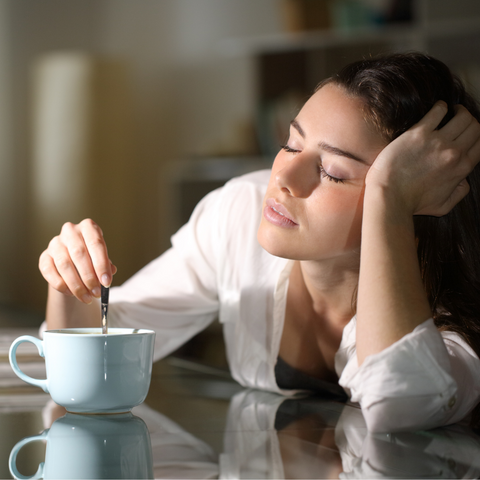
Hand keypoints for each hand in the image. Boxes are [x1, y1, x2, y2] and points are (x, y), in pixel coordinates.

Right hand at [39, 219, 116, 303]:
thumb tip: (109, 273)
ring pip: (64, 264)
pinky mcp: (44, 256)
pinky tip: (71, 294)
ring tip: (87, 297)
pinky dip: (61, 285)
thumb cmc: (93, 258)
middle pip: (79, 254)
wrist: (75, 262)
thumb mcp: (102, 258)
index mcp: (88, 227)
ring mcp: (55, 243)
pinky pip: (49, 272)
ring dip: (76, 285)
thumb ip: (106, 265)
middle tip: (97, 292)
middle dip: (89, 277)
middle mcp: (70, 231)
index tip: (106, 282)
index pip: (96, 244)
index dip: (101, 265)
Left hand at [365, 101, 479, 215]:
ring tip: (452, 110)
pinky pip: (438, 111)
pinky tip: (438, 108)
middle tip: (460, 118)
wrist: (388, 196)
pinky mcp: (418, 133)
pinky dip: (441, 106)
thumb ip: (459, 193)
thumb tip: (464, 180)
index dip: (476, 136)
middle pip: (475, 127)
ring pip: (462, 116)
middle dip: (470, 121)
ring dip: (459, 111)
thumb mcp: (443, 206)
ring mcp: (437, 142)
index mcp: (461, 169)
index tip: (468, 133)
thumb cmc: (411, 204)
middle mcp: (454, 153)